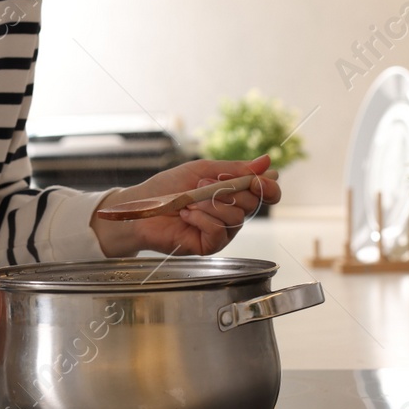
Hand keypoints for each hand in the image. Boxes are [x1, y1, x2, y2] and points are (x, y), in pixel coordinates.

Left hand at [91, 154, 280, 257]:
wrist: (141, 207)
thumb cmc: (168, 187)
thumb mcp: (202, 170)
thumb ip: (234, 168)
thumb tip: (267, 161)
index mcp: (234, 194)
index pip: (266, 194)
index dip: (267, 187)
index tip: (257, 180)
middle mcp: (232, 214)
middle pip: (253, 203)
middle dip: (227, 189)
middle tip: (202, 185)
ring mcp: (222, 232)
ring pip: (235, 217)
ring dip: (209, 204)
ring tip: (188, 202)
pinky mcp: (209, 246)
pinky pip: (218, 232)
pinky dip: (201, 219)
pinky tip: (186, 215)